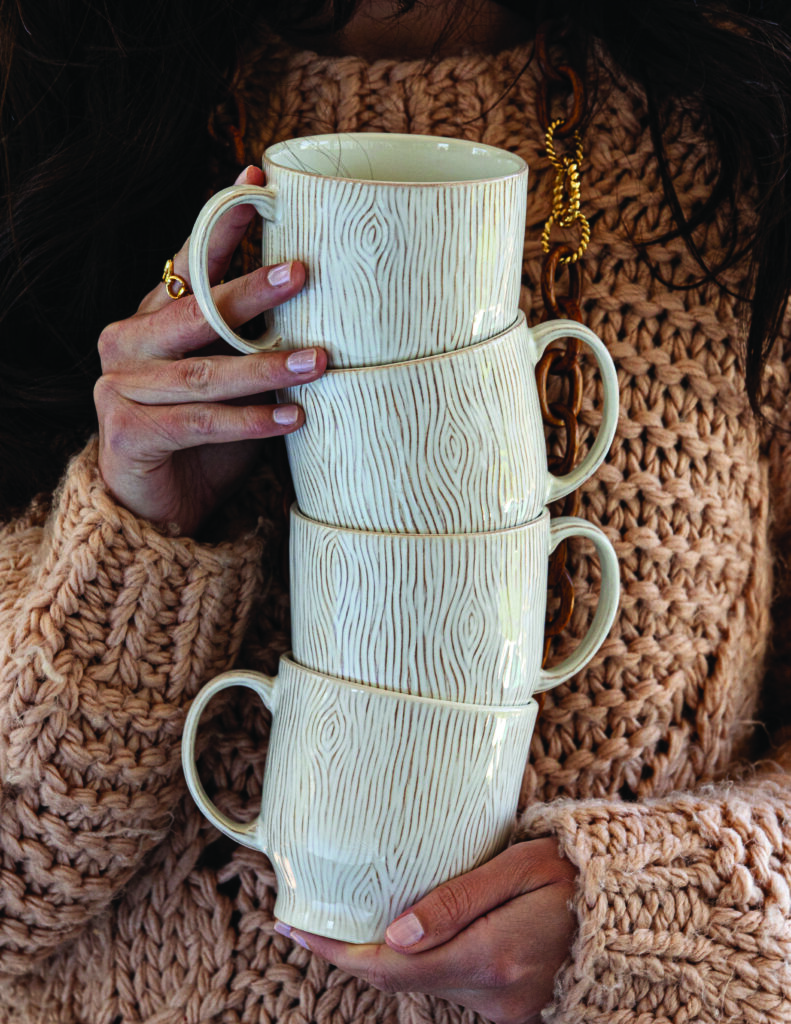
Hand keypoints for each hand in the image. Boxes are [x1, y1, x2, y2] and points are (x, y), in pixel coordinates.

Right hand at [94, 165, 326, 535]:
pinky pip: (199, 422)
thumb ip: (253, 342)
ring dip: (265, 366)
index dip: (220, 225)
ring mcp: (118, 387)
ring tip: (321, 361)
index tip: (257, 185)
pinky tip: (293, 417)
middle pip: (195, 314)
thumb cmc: (206, 439)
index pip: (188, 266)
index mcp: (150, 320)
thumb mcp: (233, 381)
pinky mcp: (126, 432)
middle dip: (249, 292)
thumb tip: (326, 302)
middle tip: (301, 273)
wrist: (161, 508)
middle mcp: (126, 344)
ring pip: (204, 373)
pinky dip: (250, 421)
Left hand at [275, 838, 577, 1023]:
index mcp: (492, 956)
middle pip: (399, 979)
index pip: (390, 965)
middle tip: (306, 916)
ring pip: (424, 984)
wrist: (645, 915)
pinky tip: (411, 931)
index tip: (291, 925)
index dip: (334, 949)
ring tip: (352, 913)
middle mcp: (494, 995)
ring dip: (385, 956)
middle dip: (349, 952)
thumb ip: (459, 901)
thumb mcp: (523, 869)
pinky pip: (452, 985)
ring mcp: (505, 1010)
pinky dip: (421, 961)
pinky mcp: (513, 1010)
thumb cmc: (582, 874)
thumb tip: (394, 933)